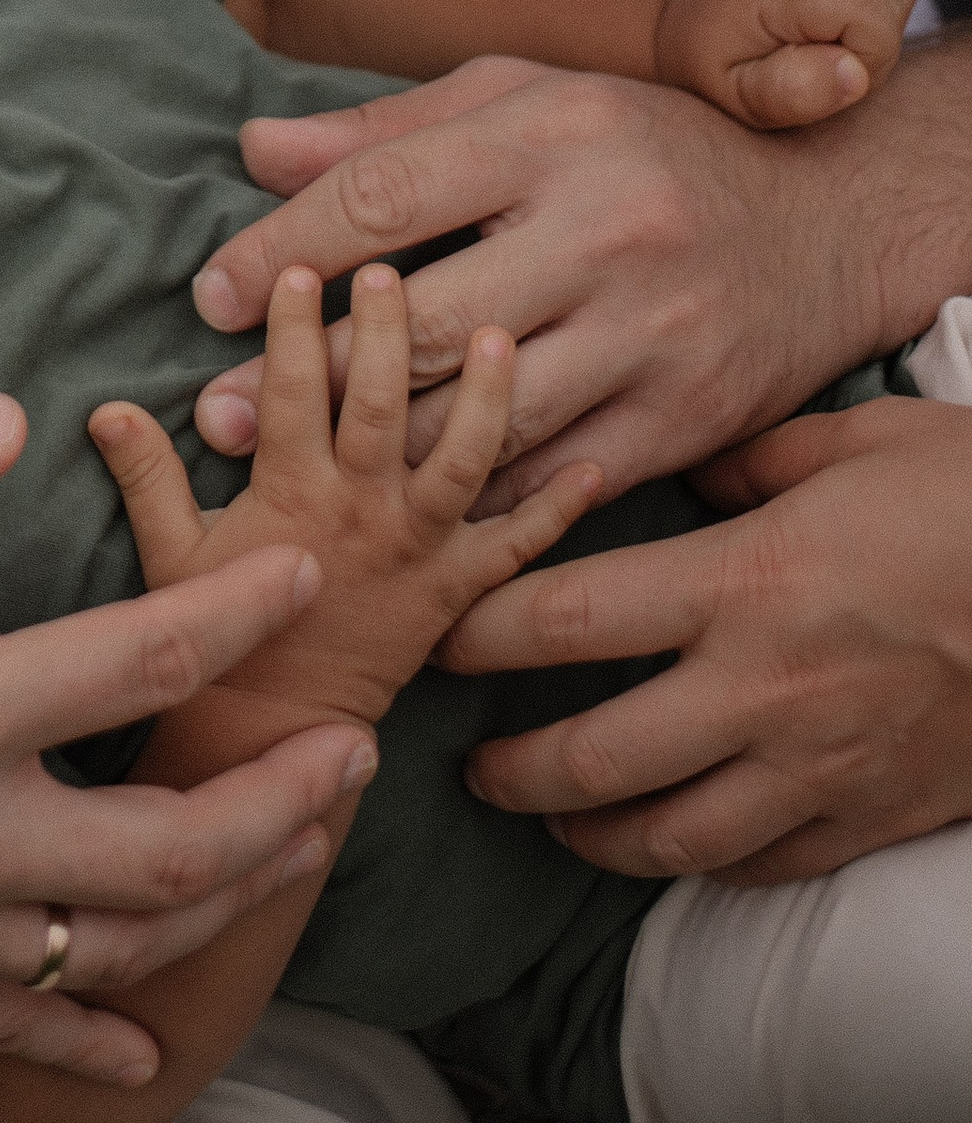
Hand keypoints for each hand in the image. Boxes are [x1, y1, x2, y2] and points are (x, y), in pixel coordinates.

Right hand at [0, 396, 369, 1080]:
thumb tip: (15, 427)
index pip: (133, 666)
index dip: (234, 616)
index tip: (299, 574)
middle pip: (171, 846)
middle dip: (285, 800)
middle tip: (351, 744)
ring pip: (118, 948)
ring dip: (227, 897)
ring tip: (293, 843)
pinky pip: (17, 1029)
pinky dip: (100, 1031)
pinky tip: (154, 1030)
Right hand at [96, 269, 597, 731]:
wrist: (284, 733)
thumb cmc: (224, 640)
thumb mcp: (171, 556)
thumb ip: (145, 476)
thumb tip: (103, 406)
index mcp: (291, 494)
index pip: (290, 391)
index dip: (291, 327)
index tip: (297, 266)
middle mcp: (363, 512)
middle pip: (381, 406)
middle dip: (387, 333)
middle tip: (394, 269)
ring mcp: (419, 547)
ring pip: (463, 458)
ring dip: (485, 396)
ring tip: (502, 331)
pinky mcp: (459, 587)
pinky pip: (520, 544)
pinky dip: (560, 505)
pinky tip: (594, 459)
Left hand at [186, 55, 918, 500]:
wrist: (822, 220)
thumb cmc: (640, 146)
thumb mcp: (523, 99)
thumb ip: (387, 130)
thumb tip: (254, 148)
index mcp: (550, 136)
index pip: (387, 194)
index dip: (285, 247)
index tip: (211, 294)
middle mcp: (603, 233)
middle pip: (428, 320)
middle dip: (307, 375)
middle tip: (217, 410)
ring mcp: (649, 334)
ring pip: (485, 417)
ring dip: (368, 454)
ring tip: (280, 476)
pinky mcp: (680, 419)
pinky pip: (554, 479)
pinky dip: (470, 503)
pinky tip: (396, 518)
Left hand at [440, 394, 971, 877]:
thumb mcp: (856, 439)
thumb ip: (751, 454)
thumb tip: (692, 463)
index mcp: (744, 582)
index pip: (569, 619)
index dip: (480, 630)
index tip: (435, 630)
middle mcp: (765, 688)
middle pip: (597, 754)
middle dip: (514, 768)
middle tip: (469, 761)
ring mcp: (817, 767)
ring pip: (670, 834)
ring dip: (590, 834)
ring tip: (548, 817)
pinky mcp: (869, 817)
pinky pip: (759, 864)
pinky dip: (697, 862)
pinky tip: (665, 843)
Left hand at [652, 0, 921, 129]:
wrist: (692, 25)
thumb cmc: (717, 67)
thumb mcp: (742, 99)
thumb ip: (794, 93)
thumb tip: (854, 73)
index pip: (873, 14)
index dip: (867, 59)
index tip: (824, 69)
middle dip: (874, 42)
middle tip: (820, 56)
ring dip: (880, 18)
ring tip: (827, 35)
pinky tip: (840, 11)